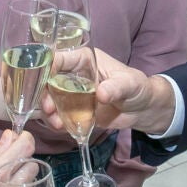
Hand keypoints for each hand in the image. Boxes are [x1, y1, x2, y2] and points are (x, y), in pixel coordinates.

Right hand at [47, 47, 173, 134]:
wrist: (143, 109)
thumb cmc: (138, 87)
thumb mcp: (130, 84)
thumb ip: (116, 87)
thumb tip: (102, 94)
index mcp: (84, 59)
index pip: (59, 58)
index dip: (47, 68)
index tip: (43, 83)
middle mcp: (74, 74)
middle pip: (48, 80)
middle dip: (44, 94)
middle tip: (49, 109)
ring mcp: (72, 93)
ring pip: (50, 99)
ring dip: (48, 111)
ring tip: (56, 122)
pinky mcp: (74, 110)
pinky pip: (59, 115)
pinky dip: (56, 121)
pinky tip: (61, 127)